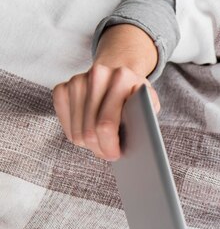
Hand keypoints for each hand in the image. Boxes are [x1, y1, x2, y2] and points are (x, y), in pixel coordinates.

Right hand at [52, 24, 159, 160]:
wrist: (118, 72)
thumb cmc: (135, 96)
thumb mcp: (149, 105)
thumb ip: (146, 120)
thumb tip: (138, 148)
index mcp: (122, 78)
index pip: (106, 124)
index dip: (109, 145)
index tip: (115, 155)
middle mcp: (97, 75)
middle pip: (89, 130)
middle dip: (99, 149)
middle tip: (109, 154)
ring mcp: (76, 81)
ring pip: (76, 132)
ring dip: (89, 144)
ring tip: (103, 143)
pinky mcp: (62, 88)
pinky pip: (66, 125)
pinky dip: (77, 134)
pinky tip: (90, 131)